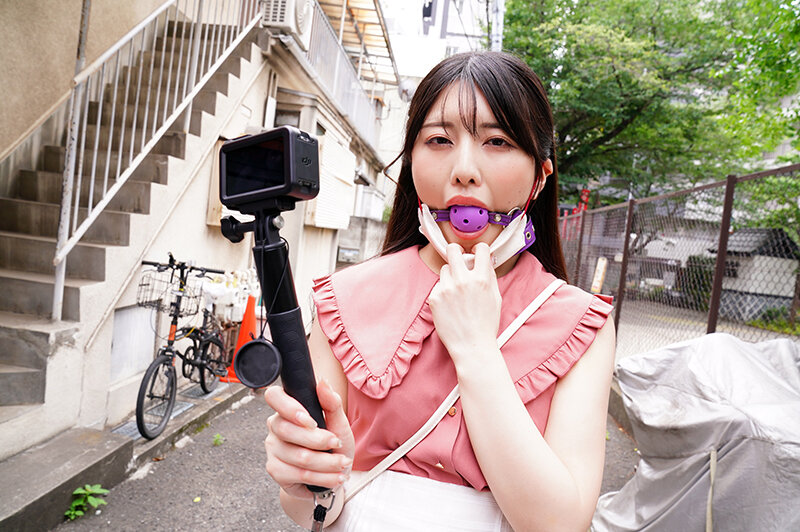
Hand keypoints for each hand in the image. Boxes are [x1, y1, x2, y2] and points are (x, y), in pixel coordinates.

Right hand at [264, 380, 354, 498]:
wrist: (332, 475)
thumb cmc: (334, 444)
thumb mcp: (339, 423)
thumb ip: (331, 403)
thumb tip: (322, 381)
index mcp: (287, 408)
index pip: (274, 396)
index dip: (290, 408)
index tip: (312, 421)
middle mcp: (275, 426)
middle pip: (288, 430)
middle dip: (319, 440)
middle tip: (337, 444)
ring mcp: (273, 448)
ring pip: (298, 456)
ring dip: (327, 463)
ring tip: (343, 464)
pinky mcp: (275, 470)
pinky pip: (299, 474)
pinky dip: (323, 477)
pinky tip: (335, 478)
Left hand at [428, 242, 501, 367]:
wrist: (472, 346)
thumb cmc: (486, 324)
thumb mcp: (495, 298)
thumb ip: (490, 276)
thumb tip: (486, 260)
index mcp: (481, 279)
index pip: (480, 249)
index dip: (480, 249)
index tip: (477, 252)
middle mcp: (462, 281)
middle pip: (453, 250)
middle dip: (456, 252)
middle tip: (458, 258)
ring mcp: (446, 289)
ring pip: (445, 269)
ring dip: (450, 276)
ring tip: (457, 293)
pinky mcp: (434, 298)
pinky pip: (438, 286)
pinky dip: (443, 292)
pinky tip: (450, 305)